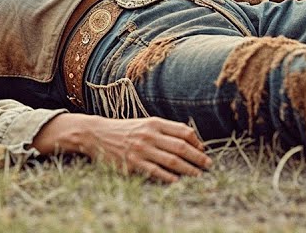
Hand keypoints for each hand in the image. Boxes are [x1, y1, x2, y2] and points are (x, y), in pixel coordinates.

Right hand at [41, 114, 211, 182]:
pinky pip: (155, 172)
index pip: (183, 131)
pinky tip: (177, 181)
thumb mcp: (145, 124)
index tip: (203, 150)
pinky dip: (168, 177)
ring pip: (171, 161)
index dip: (197, 142)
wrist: (97, 134)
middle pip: (181, 147)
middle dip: (198, 157)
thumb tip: (188, 139)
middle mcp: (150, 135)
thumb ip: (164, 130)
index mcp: (155, 123)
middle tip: (208, 165)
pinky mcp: (132, 163)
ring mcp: (141, 150)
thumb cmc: (124, 130)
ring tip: (198, 175)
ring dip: (188, 169)